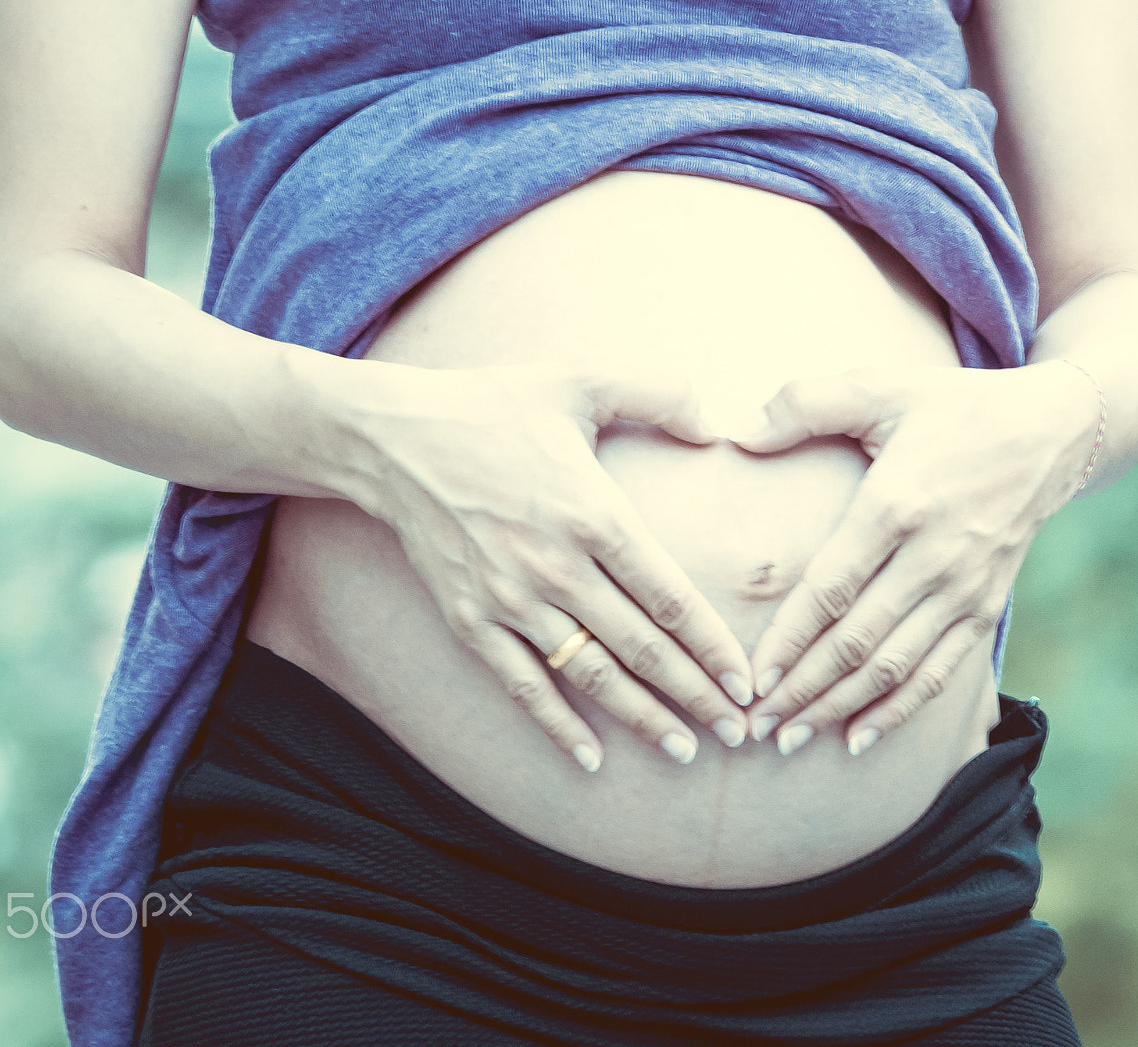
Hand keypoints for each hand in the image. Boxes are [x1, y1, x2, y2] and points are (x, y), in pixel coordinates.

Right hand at [336, 360, 755, 772]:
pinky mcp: (468, 618)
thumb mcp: (581, 379)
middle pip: (641, 648)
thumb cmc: (493, 405)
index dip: (712, 646)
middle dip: (694, 695)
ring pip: (589, 674)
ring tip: (684, 750)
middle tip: (738, 733)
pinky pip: (521, 684)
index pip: (669, 597)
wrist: (392, 438)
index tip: (745, 681)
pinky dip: (556, 724)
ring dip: (640, 718)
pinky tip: (590, 757)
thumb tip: (719, 423)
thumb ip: (658, 394)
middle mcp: (556, 567)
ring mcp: (510, 599)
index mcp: (593, 514)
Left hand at [730, 361, 1098, 756]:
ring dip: (839, 710)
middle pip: (857, 642)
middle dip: (801, 690)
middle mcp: (933, 557)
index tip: (751, 678)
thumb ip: (806, 403)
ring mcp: (965, 589)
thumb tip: (738, 431)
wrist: (1050, 432)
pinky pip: (938, 674)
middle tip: (753, 726)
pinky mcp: (986, 607)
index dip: (788, 640)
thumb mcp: (880, 387)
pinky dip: (897, 712)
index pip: (832, 589)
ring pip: (893, 667)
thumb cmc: (950, 408)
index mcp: (898, 505)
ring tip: (791, 740)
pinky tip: (858, 740)